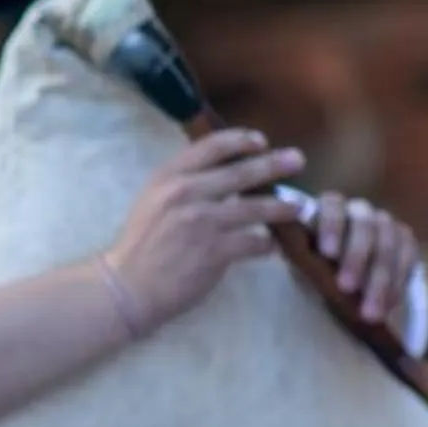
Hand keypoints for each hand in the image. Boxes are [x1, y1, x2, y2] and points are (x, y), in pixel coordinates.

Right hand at [102, 130, 307, 337]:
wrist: (127, 286)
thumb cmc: (141, 244)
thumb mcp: (153, 200)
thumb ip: (183, 183)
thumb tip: (221, 172)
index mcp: (169, 176)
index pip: (211, 146)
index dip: (240, 140)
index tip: (260, 141)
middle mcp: (186, 192)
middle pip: (241, 172)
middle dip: (274, 164)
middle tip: (298, 160)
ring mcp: (202, 221)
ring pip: (255, 208)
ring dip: (282, 207)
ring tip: (299, 207)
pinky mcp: (215, 250)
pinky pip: (254, 242)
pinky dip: (267, 246)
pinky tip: (274, 248)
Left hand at [308, 192, 419, 329]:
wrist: (342, 277)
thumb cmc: (315, 265)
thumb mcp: (302, 260)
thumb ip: (299, 256)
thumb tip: (285, 253)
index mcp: (330, 208)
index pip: (333, 204)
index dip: (331, 226)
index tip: (327, 254)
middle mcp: (360, 211)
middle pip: (364, 226)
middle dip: (356, 258)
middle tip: (346, 288)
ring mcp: (385, 224)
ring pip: (387, 246)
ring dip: (379, 281)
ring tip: (369, 312)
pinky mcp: (405, 241)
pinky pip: (406, 260)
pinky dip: (396, 286)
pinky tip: (388, 307)